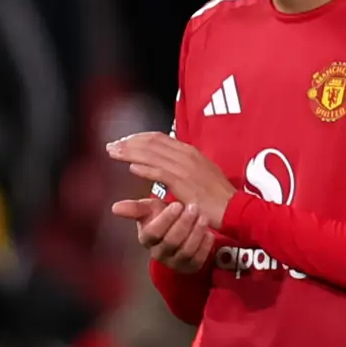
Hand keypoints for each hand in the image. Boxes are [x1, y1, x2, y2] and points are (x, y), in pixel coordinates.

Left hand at [106, 130, 236, 228]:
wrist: (234, 208)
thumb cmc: (217, 196)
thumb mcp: (201, 175)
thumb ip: (183, 167)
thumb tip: (166, 164)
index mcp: (190, 152)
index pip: (159, 138)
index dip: (139, 138)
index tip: (125, 141)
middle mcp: (187, 155)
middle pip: (152, 143)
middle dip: (129, 142)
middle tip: (112, 145)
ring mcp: (185, 168)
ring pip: (152, 154)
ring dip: (130, 152)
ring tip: (113, 153)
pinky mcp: (184, 182)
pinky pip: (160, 172)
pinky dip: (145, 168)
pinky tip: (132, 168)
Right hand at [129, 194, 218, 274]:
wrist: (180, 233)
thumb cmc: (163, 218)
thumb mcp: (150, 210)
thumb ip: (136, 208)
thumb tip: (115, 208)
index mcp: (147, 239)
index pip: (153, 232)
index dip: (166, 219)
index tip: (177, 204)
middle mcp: (159, 254)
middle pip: (171, 241)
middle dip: (184, 223)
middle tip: (194, 208)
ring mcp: (175, 263)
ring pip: (186, 250)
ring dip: (196, 233)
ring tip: (204, 217)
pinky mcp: (191, 267)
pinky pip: (199, 259)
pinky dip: (205, 245)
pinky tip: (209, 233)